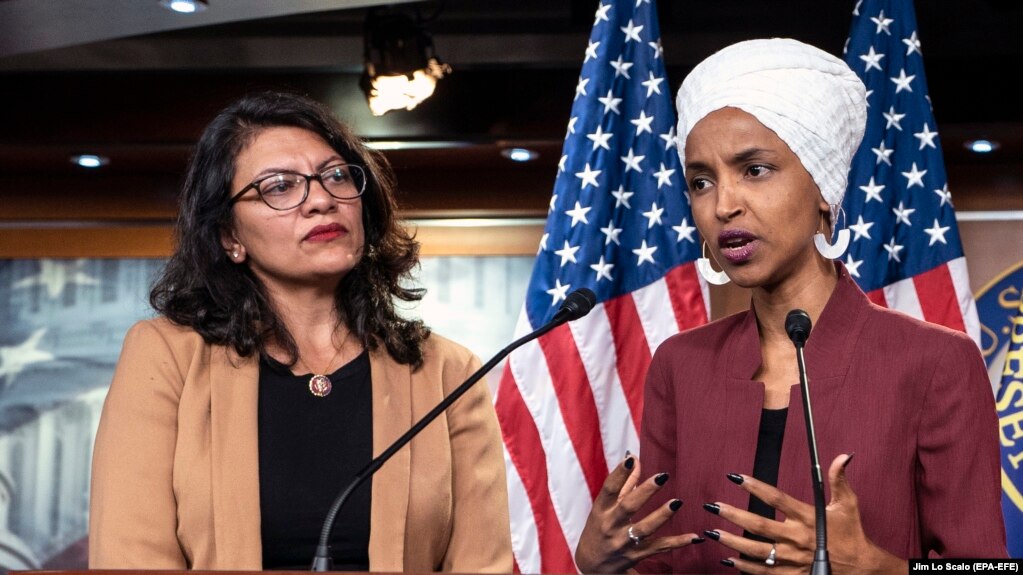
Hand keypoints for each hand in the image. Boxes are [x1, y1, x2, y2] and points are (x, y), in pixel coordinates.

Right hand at [574, 455, 700, 573]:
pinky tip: (693, 537)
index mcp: (601, 510)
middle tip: (662, 477)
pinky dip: (677, 543)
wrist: (592, 564)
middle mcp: (611, 526)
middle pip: (628, 507)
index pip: (609, 489)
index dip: (619, 474)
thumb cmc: (600, 528)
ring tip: (677, 502)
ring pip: (644, 529)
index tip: (630, 460)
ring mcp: (623, 542)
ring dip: (661, 516)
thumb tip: (634, 457)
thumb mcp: (605, 506)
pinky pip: (659, 548)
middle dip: (645, 491)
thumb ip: (623, 483)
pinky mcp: (636, 555)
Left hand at [706, 453, 905, 574]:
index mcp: (808, 518)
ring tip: (714, 532)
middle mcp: (798, 538)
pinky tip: (729, 560)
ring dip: (734, 542)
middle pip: (760, 526)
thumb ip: (839, 479)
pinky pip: (765, 572)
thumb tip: (842, 456)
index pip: (777, 498)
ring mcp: (794, 559)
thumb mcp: (848, 504)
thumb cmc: (852, 533)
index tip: (736, 477)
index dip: (755, 487)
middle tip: (714, 507)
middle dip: (734, 516)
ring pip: (758, 551)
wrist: (861, 568)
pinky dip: (746, 567)